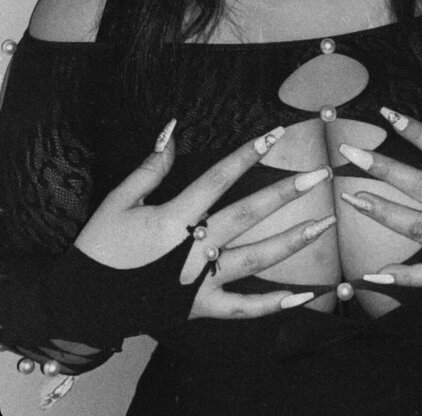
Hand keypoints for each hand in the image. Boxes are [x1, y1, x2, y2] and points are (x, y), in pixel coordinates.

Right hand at [44, 123, 333, 347]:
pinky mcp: (201, 308)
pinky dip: (275, 304)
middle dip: (286, 192)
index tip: (276, 134)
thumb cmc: (101, 247)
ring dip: (292, 240)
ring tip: (323, 223)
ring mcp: (200, 282)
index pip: (219, 178)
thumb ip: (151, 167)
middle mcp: (194, 249)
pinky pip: (244, 308)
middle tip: (319, 175)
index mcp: (174, 218)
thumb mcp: (119, 200)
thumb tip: (172, 129)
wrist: (83, 302)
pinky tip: (305, 295)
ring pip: (255, 259)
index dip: (248, 153)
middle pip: (248, 214)